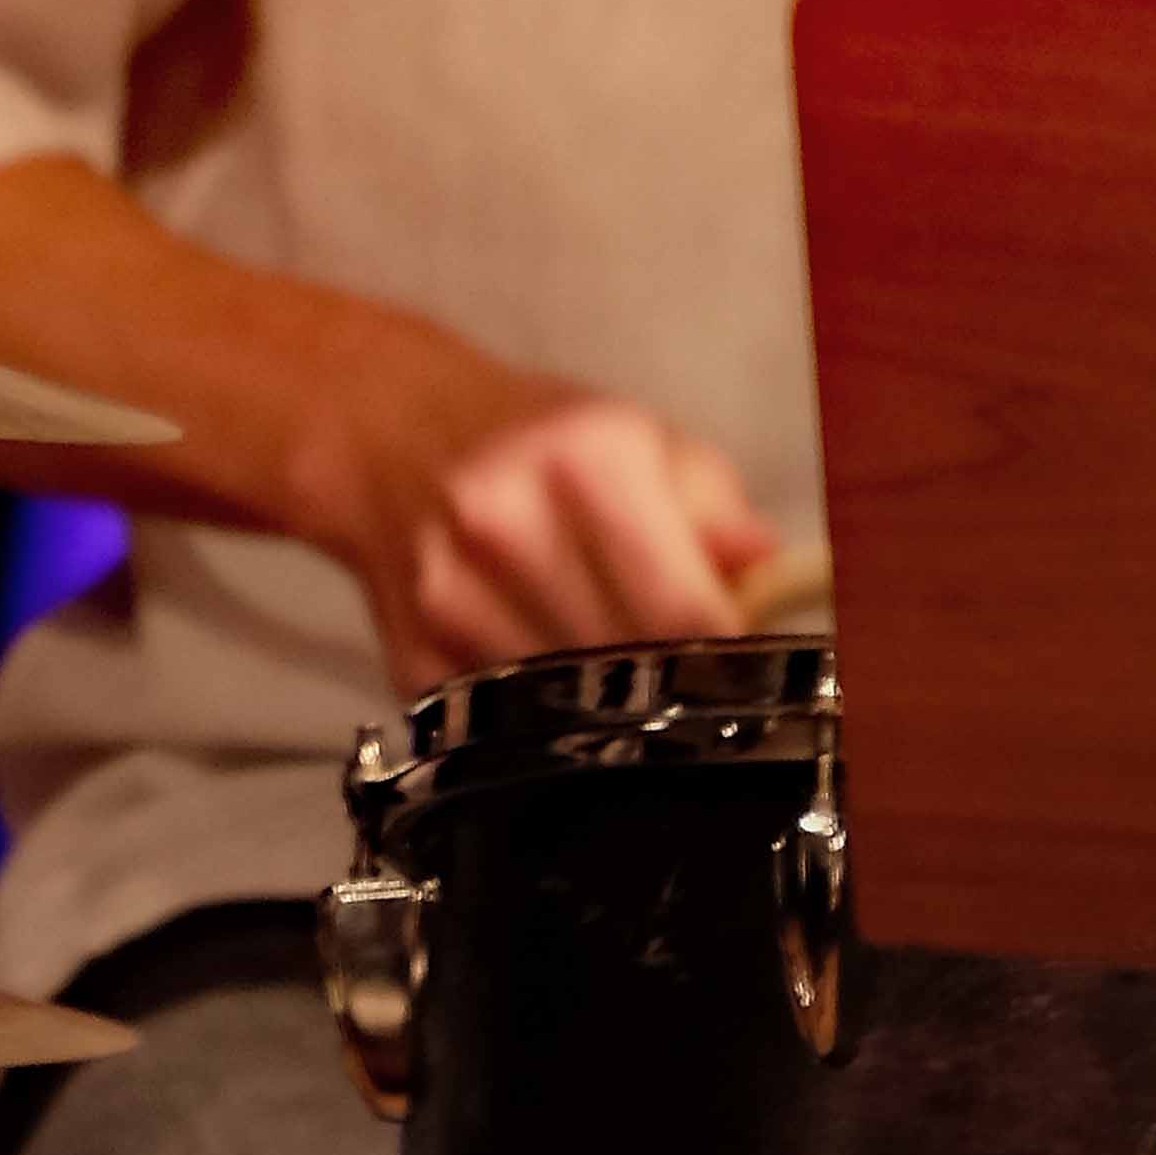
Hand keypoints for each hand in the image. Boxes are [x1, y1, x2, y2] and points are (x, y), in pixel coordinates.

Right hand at [288, 310, 778, 695]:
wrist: (385, 427)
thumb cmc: (536, 438)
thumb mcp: (643, 441)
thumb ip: (716, 510)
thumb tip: (770, 578)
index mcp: (584, 456)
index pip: (683, 610)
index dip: (731, 663)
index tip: (757, 684)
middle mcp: (506, 521)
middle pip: (630, 671)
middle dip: (673, 690)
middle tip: (692, 684)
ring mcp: (448, 594)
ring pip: (571, 713)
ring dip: (607, 714)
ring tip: (618, 673)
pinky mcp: (411, 655)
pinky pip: (507, 727)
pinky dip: (540, 720)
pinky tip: (545, 672)